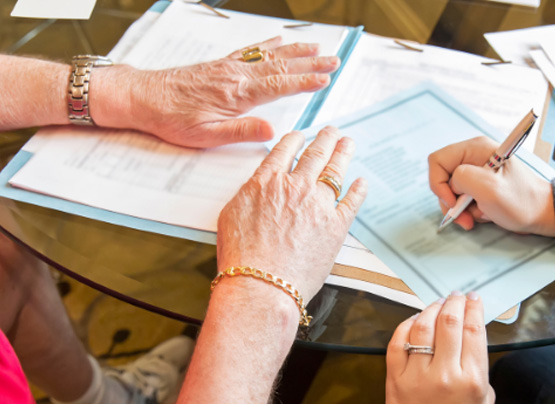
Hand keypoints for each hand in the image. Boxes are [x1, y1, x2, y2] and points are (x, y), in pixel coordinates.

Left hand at [91, 37, 339, 147]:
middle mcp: (236, 75)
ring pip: (270, 55)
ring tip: (318, 47)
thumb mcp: (206, 136)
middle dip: (310, 63)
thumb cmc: (172, 120)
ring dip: (296, 51)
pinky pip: (251, 50)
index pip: (279, 85)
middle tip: (334, 60)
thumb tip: (271, 132)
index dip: (305, 81)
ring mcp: (229, 67)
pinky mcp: (221, 64)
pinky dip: (270, 44)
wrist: (143, 97)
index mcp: (237, 94)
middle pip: (281, 65)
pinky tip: (280, 40)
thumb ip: (241, 131)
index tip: (325, 78)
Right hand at [216, 126, 366, 300]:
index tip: (302, 136)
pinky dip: (358, 190)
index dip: (295, 139)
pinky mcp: (336, 227)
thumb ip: (250, 195)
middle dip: (325, 139)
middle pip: (315, 154)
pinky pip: (352, 202)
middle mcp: (296, 187)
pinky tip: (362, 182)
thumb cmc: (242, 257)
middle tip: (331, 131)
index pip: (285, 150)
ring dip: (343, 153)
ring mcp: (319, 205)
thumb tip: (259, 188)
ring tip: (347, 144)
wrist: (261, 284)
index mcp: (268, 181)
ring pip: (335, 171)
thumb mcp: (231, 215)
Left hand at [385, 292, 494, 403]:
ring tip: (437, 304)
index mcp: (472, 379)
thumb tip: (471, 334)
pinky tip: (414, 320)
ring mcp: (417, 375)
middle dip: (454, 303)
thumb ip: (480, 366)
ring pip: (422, 327)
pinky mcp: (395, 378)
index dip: (474, 308)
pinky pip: (397, 341)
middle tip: (456, 296)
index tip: (473, 299)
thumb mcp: (485, 399)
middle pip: (449, 323)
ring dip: (431, 309)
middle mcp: (445, 374)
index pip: (474, 331)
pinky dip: (406, 325)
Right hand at [429, 136, 554, 235]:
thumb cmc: (522, 201)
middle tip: (463, 217)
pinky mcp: (478, 185)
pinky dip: (467, 211)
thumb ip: (463, 178)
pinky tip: (482, 214)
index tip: (452, 201)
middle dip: (449, 200)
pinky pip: (460, 198)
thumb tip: (451, 183)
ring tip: (475, 217)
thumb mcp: (490, 188)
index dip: (439, 183)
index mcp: (475, 148)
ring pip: (450, 191)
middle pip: (442, 177)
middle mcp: (473, 156)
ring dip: (459, 209)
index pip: (438, 160)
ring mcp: (475, 171)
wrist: (541, 214)